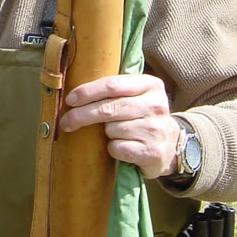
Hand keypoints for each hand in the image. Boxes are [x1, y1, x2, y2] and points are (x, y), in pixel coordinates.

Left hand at [60, 73, 179, 178]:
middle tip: (66, 121)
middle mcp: (156, 105)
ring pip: (112, 130)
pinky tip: (121, 147)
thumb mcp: (136, 95)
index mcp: (151, 85)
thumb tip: (74, 93)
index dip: (87, 92)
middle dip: (82, 115)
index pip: (112, 85)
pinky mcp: (152, 152)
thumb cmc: (143, 116)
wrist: (170, 145)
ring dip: (104, 134)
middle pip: (108, 108)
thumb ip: (114, 89)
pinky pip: (117, 148)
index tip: (70, 100)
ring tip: (113, 134)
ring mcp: (156, 129)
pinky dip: (113, 149)